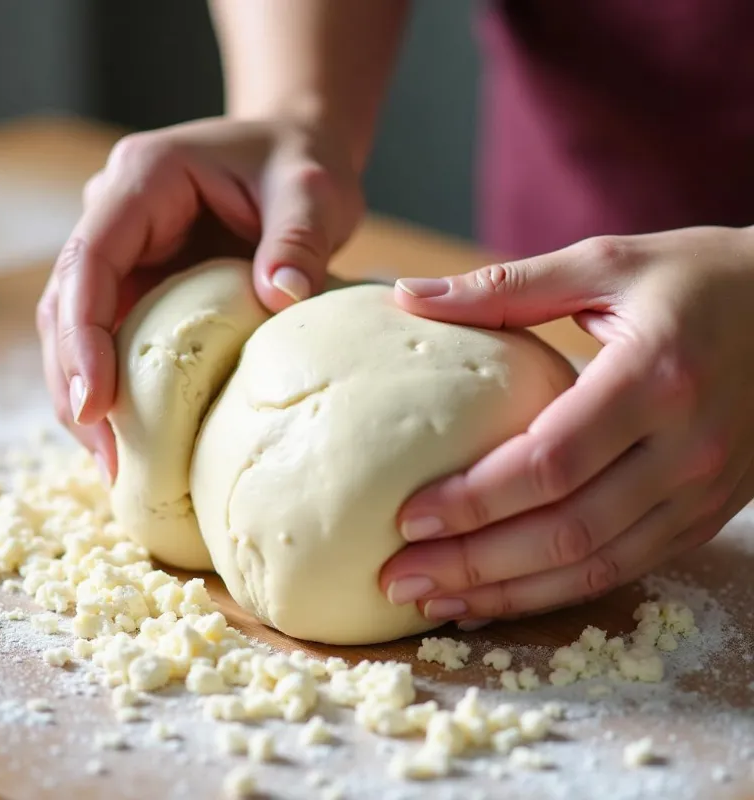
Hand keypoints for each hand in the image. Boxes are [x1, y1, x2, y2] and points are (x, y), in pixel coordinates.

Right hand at [36, 116, 362, 481]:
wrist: (298, 155)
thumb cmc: (302, 164)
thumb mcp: (312, 193)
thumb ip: (299, 239)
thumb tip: (281, 297)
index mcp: (144, 180)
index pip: (89, 259)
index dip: (83, 334)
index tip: (95, 403)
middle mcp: (119, 217)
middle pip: (68, 304)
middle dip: (76, 382)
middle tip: (108, 458)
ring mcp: (129, 253)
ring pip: (80, 328)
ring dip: (88, 395)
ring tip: (115, 465)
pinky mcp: (146, 284)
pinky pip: (116, 338)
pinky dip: (119, 388)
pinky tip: (136, 438)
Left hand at [381, 226, 753, 627]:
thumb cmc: (696, 280)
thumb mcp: (604, 264)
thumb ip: (503, 287)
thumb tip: (405, 294)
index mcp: (654, 378)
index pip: (549, 461)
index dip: (474, 499)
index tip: (407, 518)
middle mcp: (686, 448)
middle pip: (565, 530)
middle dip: (474, 563)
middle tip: (399, 578)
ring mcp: (702, 492)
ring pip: (594, 566)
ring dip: (508, 593)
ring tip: (435, 600)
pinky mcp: (704, 515)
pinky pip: (624, 569)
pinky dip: (557, 591)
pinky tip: (501, 596)